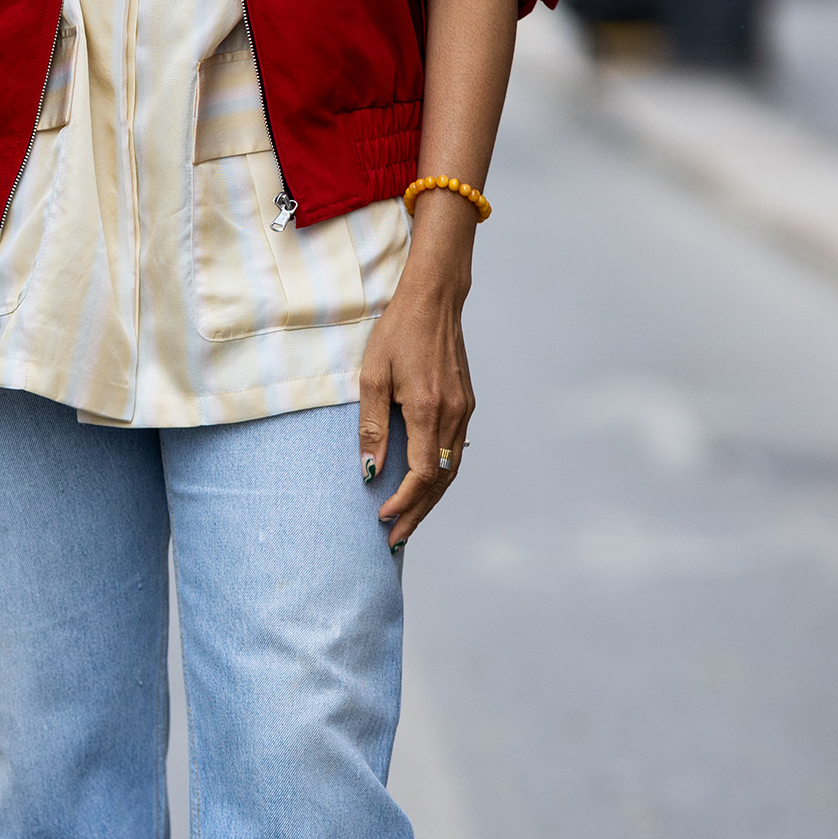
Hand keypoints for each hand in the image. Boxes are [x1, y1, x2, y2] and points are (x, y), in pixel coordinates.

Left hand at [358, 198, 479, 551]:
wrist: (435, 300)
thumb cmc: (398, 333)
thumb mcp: (372, 377)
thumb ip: (372, 426)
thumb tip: (371, 471)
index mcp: (427, 409)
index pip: (422, 474)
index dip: (404, 502)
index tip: (382, 518)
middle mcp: (453, 414)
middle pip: (441, 481)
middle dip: (417, 512)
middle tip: (394, 538)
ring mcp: (464, 410)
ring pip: (452, 469)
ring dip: (431, 500)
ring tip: (409, 521)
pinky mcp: (466, 403)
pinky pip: (455, 451)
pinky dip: (441, 477)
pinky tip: (425, 486)